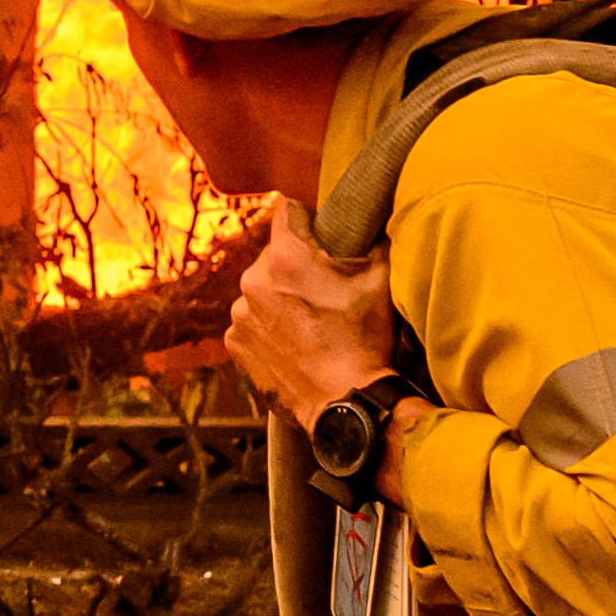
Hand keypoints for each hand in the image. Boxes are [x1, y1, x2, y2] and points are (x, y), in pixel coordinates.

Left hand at [227, 221, 395, 421]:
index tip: (322, 232)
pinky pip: (251, 322)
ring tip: (311, 323)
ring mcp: (239, 314)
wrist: (345, 403)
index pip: (289, 211)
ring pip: (260, 290)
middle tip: (324, 290)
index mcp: (285, 256)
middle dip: (296, 265)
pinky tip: (295, 344)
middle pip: (274, 255)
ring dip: (279, 298)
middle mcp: (252, 280)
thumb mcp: (380, 279)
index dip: (310, 219)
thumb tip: (367, 219)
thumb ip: (369, 238)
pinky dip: (268, 328)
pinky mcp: (235, 344)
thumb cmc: (365, 340)